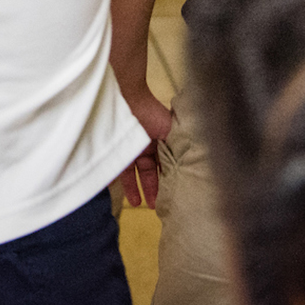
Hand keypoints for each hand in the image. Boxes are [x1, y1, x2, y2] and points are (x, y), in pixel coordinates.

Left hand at [117, 88, 175, 207]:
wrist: (127, 98)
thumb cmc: (152, 113)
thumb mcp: (172, 133)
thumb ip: (178, 149)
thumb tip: (189, 167)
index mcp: (161, 139)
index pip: (164, 164)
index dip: (166, 180)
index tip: (170, 195)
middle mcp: (145, 144)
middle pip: (147, 171)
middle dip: (151, 188)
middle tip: (154, 206)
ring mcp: (129, 146)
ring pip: (132, 172)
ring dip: (135, 188)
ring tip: (137, 204)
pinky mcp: (115, 149)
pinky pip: (117, 168)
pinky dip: (119, 181)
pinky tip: (123, 193)